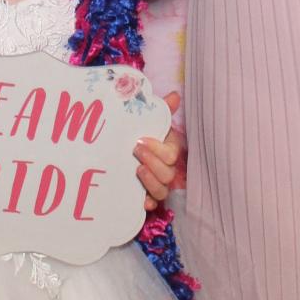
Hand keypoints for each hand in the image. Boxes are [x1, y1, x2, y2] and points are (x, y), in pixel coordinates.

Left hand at [135, 93, 185, 210]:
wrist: (126, 146)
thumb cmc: (141, 132)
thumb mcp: (149, 119)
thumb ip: (163, 109)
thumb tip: (174, 95)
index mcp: (169, 150)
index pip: (171, 155)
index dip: (158, 150)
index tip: (140, 140)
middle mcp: (166, 168)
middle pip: (168, 174)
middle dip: (153, 163)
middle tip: (135, 151)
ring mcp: (157, 184)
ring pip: (162, 191)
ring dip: (151, 182)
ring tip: (137, 170)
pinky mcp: (146, 196)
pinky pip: (152, 205)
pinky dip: (148, 204)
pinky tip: (141, 202)